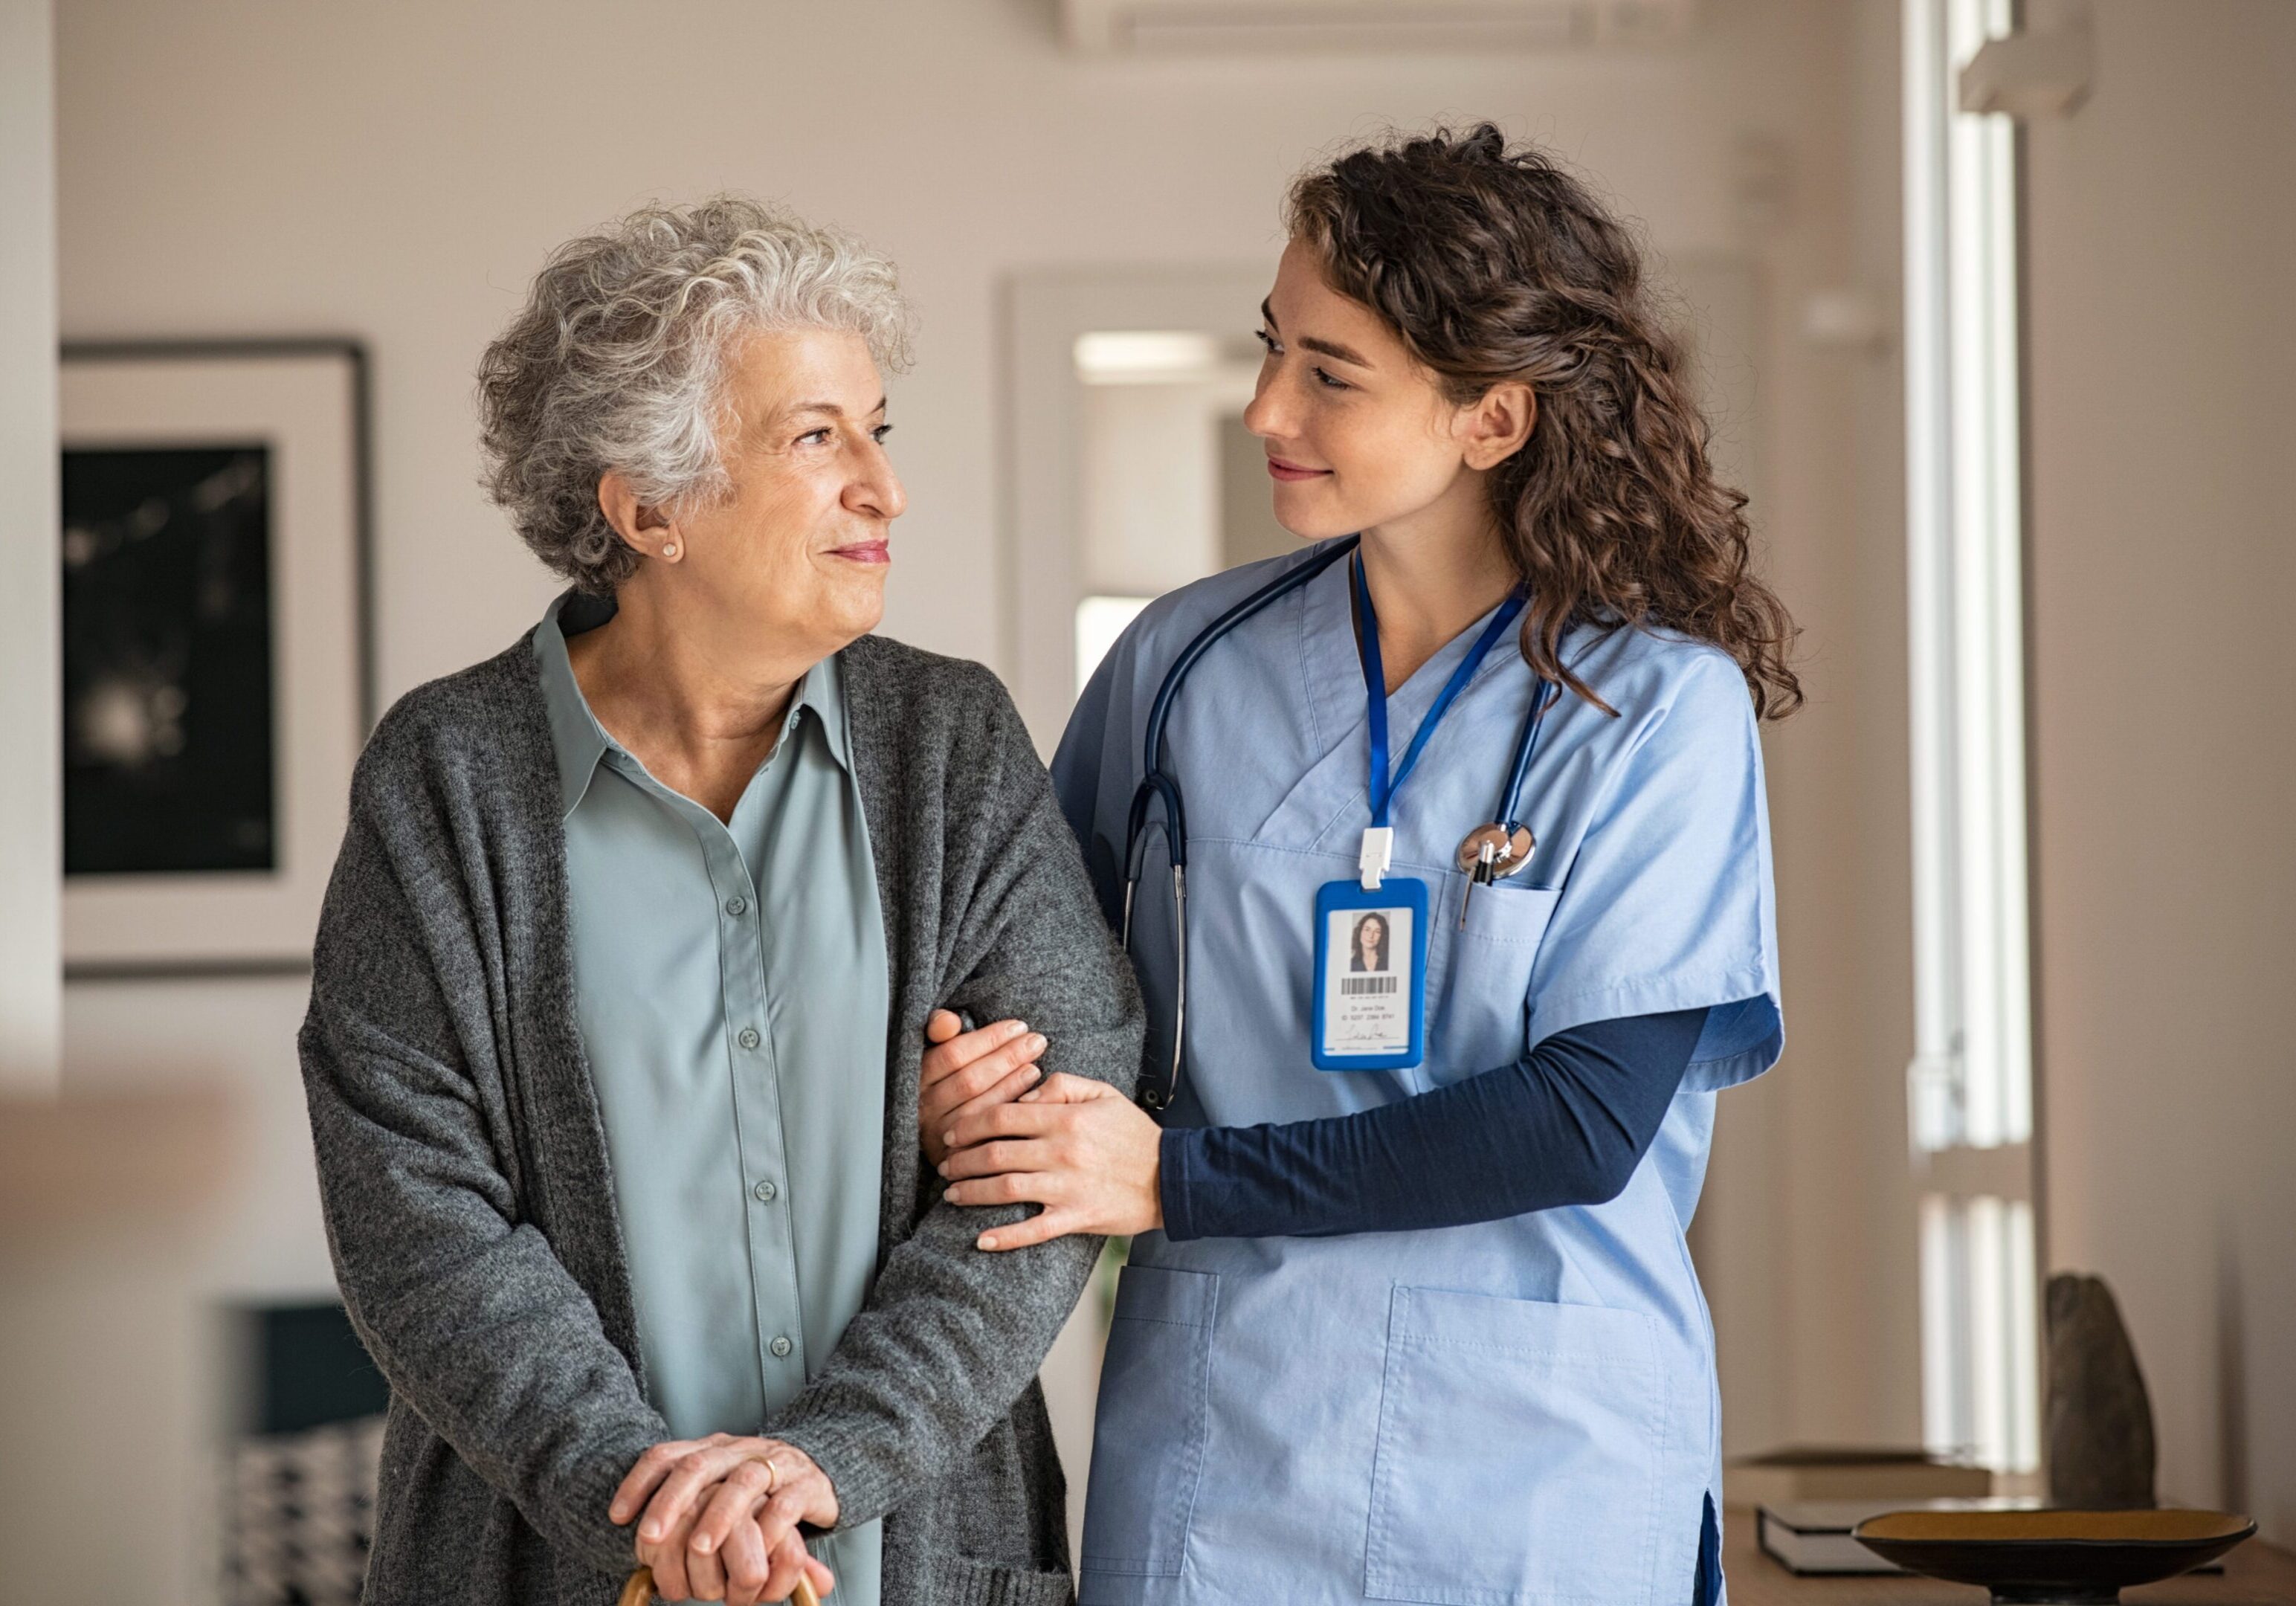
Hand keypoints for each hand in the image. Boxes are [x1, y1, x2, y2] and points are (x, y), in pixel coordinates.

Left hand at [611, 1435, 838, 1602]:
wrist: (823, 1466)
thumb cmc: (759, 1489)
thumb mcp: (718, 1487)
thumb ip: (682, 1503)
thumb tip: (624, 1525)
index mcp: (713, 1449)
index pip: (667, 1455)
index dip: (639, 1482)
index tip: (618, 1517)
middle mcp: (740, 1450)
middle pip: (699, 1465)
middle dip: (670, 1501)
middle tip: (649, 1537)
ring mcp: (775, 1464)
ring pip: (743, 1482)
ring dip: (718, 1516)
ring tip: (699, 1548)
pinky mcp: (806, 1486)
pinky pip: (785, 1505)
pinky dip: (767, 1529)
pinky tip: (753, 1551)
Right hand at [918, 1011, 1046, 1167]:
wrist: (942, 1134)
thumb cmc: (946, 1080)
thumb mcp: (937, 1052)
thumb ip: (938, 1030)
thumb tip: (949, 1021)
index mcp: (917, 1078)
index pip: (952, 1055)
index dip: (988, 1039)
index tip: (1017, 1027)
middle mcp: (923, 1108)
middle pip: (969, 1081)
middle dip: (1007, 1058)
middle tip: (1036, 1041)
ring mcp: (939, 1135)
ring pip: (979, 1107)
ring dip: (1011, 1084)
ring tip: (1035, 1065)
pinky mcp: (955, 1157)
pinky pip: (987, 1134)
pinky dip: (1010, 1112)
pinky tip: (1030, 1097)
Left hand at [937, 1072, 1162, 1248]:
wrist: (1173, 1177)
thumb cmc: (1135, 1134)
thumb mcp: (1103, 1093)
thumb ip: (1061, 1085)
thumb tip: (1023, 1096)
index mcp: (1066, 1118)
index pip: (1002, 1116)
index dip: (969, 1124)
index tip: (953, 1132)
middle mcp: (1062, 1152)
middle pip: (994, 1153)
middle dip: (961, 1160)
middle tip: (944, 1165)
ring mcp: (1068, 1188)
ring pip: (1005, 1189)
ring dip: (972, 1192)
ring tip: (952, 1194)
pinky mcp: (1077, 1217)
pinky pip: (1033, 1231)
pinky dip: (1004, 1238)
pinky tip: (981, 1240)